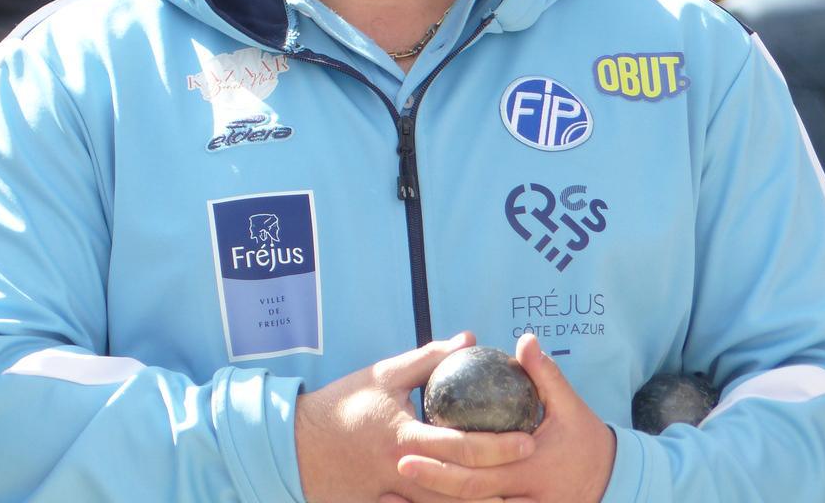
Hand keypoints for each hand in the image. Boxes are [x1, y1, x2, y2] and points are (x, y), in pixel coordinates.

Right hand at [296, 332, 535, 502]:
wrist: (296, 444)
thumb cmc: (343, 404)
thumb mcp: (384, 374)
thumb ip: (428, 358)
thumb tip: (468, 339)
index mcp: (404, 438)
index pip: (460, 447)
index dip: (497, 446)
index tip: (528, 440)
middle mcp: (400, 473)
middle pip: (460, 489)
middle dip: (498, 485)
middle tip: (528, 474)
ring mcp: (389, 498)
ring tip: (506, 497)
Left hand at [385, 334, 614, 502]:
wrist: (610, 481)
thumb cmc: (585, 440)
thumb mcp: (569, 406)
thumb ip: (545, 375)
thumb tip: (525, 339)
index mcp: (529, 471)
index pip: (478, 474)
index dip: (440, 466)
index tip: (405, 451)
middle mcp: (522, 500)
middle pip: (466, 500)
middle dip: (428, 487)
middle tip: (394, 469)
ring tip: (390, 496)